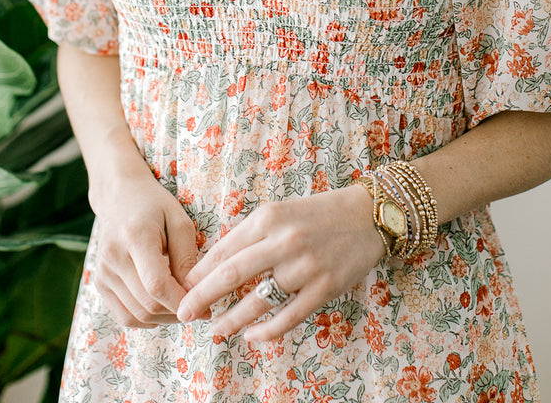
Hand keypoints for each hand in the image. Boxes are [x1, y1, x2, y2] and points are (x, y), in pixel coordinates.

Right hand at [92, 170, 199, 328]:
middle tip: (198, 308)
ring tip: (182, 307)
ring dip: (163, 319)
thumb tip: (192, 294)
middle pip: (147, 304)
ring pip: (136, 315)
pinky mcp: (99, 283)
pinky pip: (124, 316)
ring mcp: (102, 272)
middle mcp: (113, 257)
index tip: (205, 308)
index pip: (157, 285)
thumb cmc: (155, 205)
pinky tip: (162, 308)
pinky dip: (146, 319)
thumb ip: (186, 257)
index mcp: (135, 236)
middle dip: (177, 313)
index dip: (182, 302)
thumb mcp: (180, 221)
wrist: (120, 195)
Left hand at [176, 184, 383, 341]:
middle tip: (183, 313)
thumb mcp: (279, 212)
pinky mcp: (324, 287)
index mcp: (268, 217)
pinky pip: (288, 317)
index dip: (200, 272)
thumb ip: (250, 235)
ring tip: (215, 330)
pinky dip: (266, 332)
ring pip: (257, 300)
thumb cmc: (316, 214)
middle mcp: (284, 240)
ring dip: (230, 319)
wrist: (367, 216)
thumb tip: (214, 266)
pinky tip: (251, 337)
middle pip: (232, 273)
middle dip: (202, 296)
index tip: (183, 287)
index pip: (224, 248)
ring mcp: (304, 266)